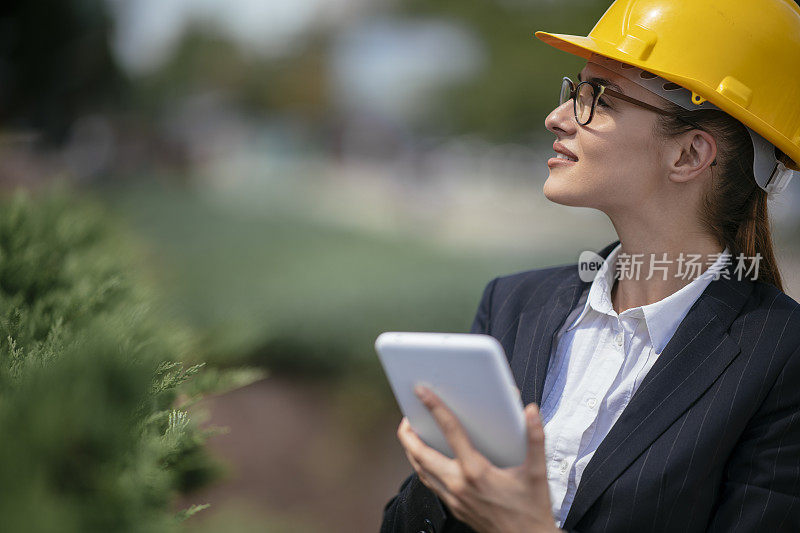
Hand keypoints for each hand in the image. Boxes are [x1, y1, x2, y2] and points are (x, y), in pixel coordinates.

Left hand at [396, 384, 559, 532]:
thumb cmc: (531, 510)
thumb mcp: (537, 472)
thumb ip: (535, 438)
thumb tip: (530, 412)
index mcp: (476, 472)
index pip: (451, 431)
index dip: (435, 408)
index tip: (423, 393)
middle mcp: (459, 485)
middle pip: (420, 455)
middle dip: (407, 433)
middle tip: (406, 415)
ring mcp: (454, 499)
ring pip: (421, 472)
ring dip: (411, 452)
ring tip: (410, 435)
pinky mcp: (455, 509)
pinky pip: (430, 485)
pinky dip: (423, 468)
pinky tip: (427, 460)